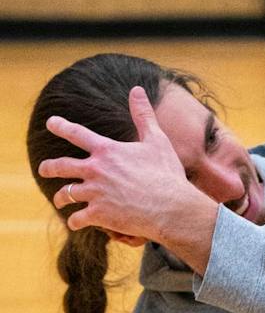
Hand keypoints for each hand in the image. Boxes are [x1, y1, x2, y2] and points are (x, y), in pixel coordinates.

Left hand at [39, 85, 195, 244]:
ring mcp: (95, 193)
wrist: (172, 207)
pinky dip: (75, 221)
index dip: (61, 126)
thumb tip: (137, 90)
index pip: (77, 133)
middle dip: (49, 167)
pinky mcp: (99, 215)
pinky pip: (77, 218)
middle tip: (43, 168)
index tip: (50, 123)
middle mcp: (96, 170)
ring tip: (59, 200)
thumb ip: (143, 115)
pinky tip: (75, 223)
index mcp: (107, 150)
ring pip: (66, 194)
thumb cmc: (167, 174)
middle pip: (61, 166)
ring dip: (60, 197)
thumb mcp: (156, 140)